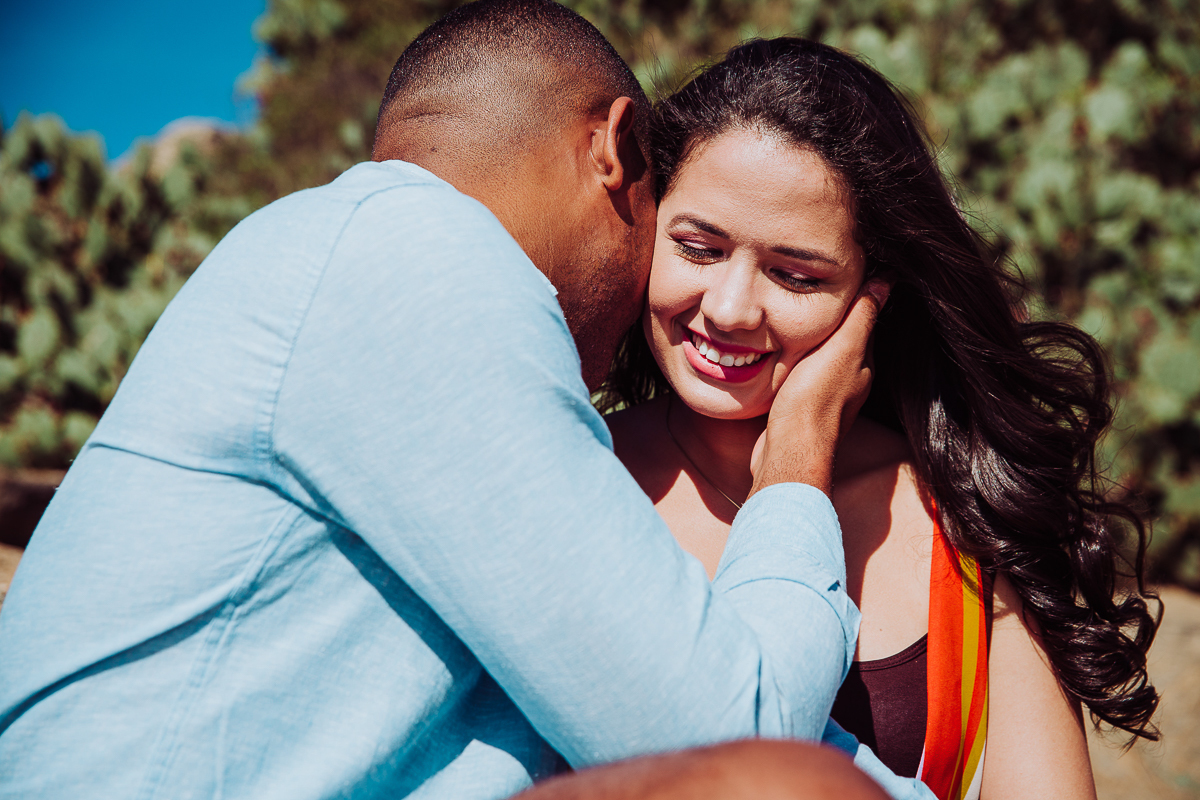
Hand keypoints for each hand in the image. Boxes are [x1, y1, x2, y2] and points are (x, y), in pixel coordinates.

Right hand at [750, 280, 889, 498]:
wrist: (789, 449)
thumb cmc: (814, 399)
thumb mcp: (841, 349)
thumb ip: (861, 317)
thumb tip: (886, 282)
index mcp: (863, 363)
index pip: (863, 323)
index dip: (853, 299)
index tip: (842, 276)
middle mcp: (850, 381)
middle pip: (844, 341)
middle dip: (832, 320)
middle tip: (813, 295)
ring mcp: (828, 397)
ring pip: (824, 360)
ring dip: (813, 343)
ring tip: (795, 321)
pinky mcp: (805, 409)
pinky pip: (806, 377)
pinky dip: (799, 363)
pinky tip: (784, 359)